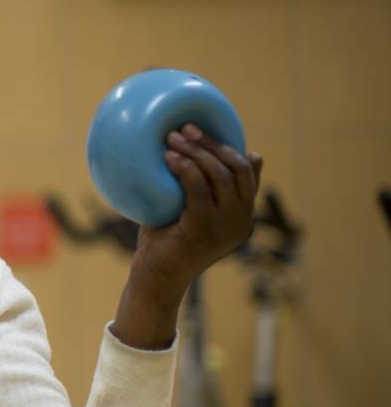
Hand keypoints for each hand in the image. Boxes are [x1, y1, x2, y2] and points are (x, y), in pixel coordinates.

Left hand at [136, 122, 263, 292]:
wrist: (156, 278)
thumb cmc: (164, 243)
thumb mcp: (183, 211)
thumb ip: (193, 188)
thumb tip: (182, 154)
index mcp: (242, 217)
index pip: (250, 176)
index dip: (234, 150)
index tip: (208, 133)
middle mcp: (241, 221)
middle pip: (239, 169)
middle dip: (213, 143)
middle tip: (186, 127)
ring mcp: (227, 225)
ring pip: (222, 174)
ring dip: (196, 151)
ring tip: (172, 138)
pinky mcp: (205, 228)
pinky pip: (199, 188)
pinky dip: (185, 168)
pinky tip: (168, 157)